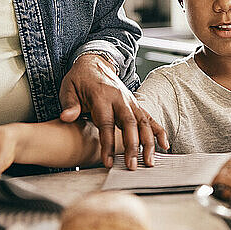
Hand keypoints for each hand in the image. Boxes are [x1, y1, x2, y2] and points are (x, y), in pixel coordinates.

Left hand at [59, 54, 168, 169]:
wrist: (95, 63)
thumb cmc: (79, 79)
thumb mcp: (68, 88)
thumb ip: (69, 104)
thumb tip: (66, 117)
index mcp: (102, 96)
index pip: (106, 123)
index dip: (108, 143)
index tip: (108, 162)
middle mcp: (120, 99)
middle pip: (129, 124)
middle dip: (133, 146)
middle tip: (132, 166)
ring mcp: (130, 101)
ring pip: (143, 122)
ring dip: (148, 142)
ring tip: (150, 161)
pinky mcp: (135, 104)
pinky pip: (149, 118)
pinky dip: (158, 131)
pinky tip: (164, 145)